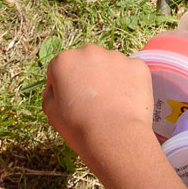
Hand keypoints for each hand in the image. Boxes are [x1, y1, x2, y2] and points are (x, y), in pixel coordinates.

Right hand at [41, 45, 159, 154]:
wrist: (114, 135)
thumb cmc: (78, 126)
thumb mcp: (52, 114)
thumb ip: (49, 96)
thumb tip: (53, 91)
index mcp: (65, 60)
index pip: (59, 69)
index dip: (62, 86)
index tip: (69, 102)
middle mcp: (90, 52)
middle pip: (86, 63)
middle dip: (87, 77)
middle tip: (91, 102)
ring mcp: (116, 57)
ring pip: (110, 65)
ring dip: (108, 78)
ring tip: (111, 104)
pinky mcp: (138, 66)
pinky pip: (130, 72)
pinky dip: (129, 83)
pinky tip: (126, 102)